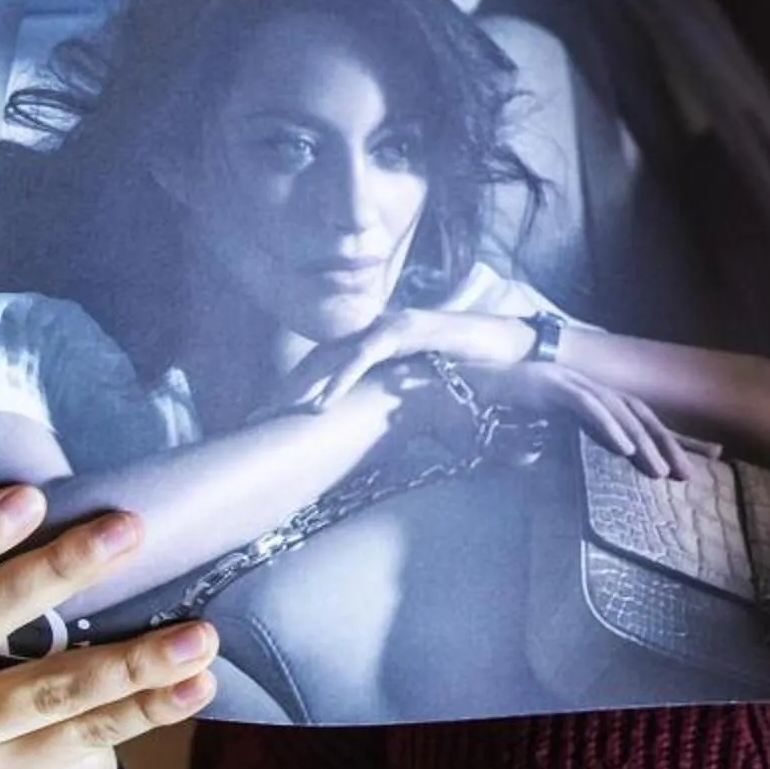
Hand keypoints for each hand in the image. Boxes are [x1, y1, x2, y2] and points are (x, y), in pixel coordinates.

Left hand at [278, 307, 535, 410]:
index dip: (294, 392)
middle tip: (256, 421)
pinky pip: (366, 355)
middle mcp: (377, 332)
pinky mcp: (408, 329)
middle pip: (319, 360)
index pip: (324, 367)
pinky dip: (342, 378)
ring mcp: (391, 327)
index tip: (266, 421)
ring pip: (335, 356)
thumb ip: (396, 408)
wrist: (513, 350)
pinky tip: (322, 405)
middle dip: (286, 390)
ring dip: (304, 386)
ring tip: (278, 415)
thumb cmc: (471, 373)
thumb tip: (375, 441)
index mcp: (375, 346)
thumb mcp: (423, 395)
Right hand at [491, 359, 708, 481]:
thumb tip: (613, 459)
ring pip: (618, 411)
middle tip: (690, 475)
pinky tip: (624, 449)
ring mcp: (570, 382)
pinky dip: (607, 425)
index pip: (642, 421)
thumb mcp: (552, 435)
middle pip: (639, 415)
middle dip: (667, 444)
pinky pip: (586, 405)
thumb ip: (583, 442)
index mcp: (594, 401)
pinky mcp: (550, 384)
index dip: (675, 438)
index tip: (708, 457)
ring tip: (660, 471)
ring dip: (642, 442)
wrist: (463, 390)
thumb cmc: (503, 412)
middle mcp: (589, 388)